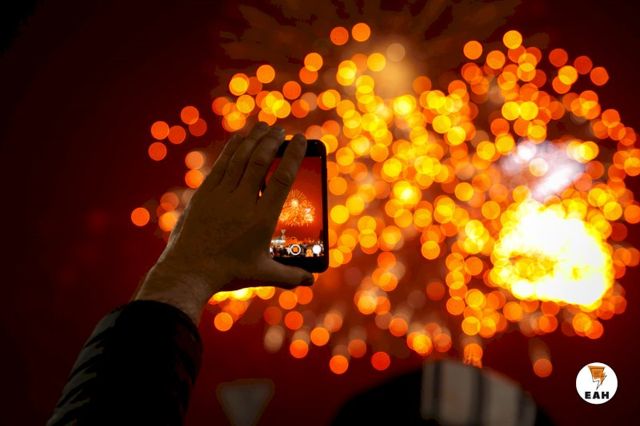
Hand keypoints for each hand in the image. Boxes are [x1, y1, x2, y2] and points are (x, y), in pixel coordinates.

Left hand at [134, 122, 314, 323]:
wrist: (188, 272)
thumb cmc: (228, 273)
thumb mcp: (263, 274)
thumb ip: (290, 275)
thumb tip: (310, 281)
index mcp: (262, 218)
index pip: (283, 178)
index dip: (293, 156)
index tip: (300, 140)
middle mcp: (242, 201)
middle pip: (260, 161)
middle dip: (272, 141)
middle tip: (282, 129)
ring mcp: (220, 196)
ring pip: (239, 159)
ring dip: (253, 139)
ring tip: (264, 126)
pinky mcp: (204, 195)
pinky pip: (221, 165)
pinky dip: (232, 149)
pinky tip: (239, 139)